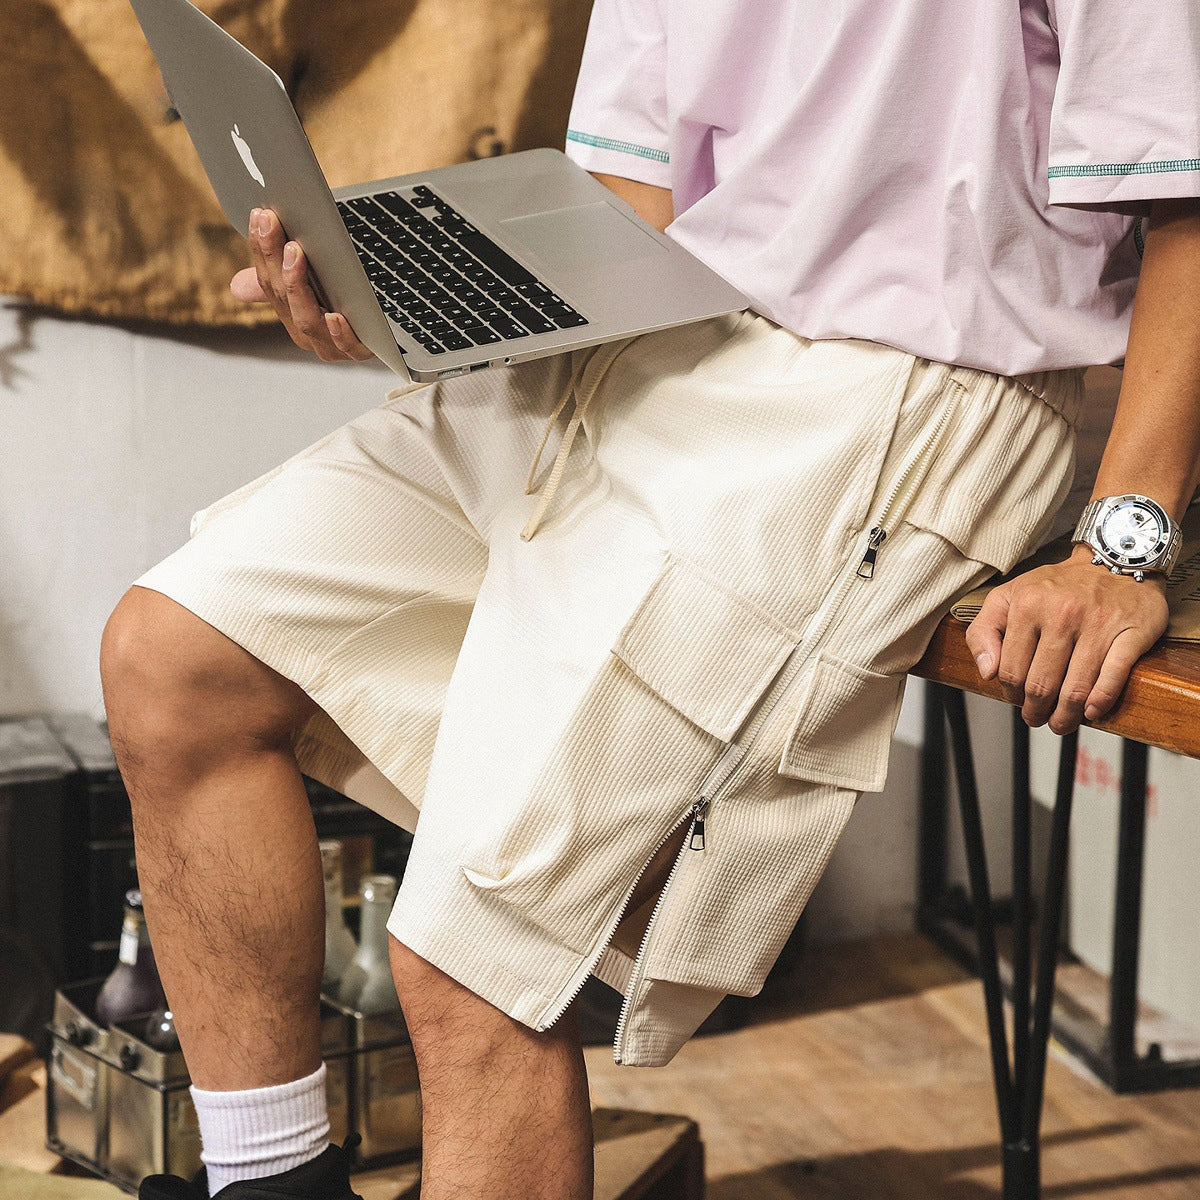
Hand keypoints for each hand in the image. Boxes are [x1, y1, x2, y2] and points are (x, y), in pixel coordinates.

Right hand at [230, 208, 374, 362]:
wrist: (392, 328)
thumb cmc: (349, 298)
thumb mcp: (315, 280)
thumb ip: (283, 277)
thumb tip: (236, 287)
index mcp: (290, 313)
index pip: (268, 281)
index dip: (261, 250)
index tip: (261, 216)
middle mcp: (307, 332)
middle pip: (283, 296)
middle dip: (274, 258)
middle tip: (274, 225)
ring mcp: (332, 345)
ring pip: (307, 321)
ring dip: (298, 287)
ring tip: (296, 255)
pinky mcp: (362, 352)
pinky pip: (347, 347)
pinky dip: (339, 333)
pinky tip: (336, 316)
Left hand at [965, 543, 1168, 733]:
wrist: (1115, 558)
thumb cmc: (1057, 585)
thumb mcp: (1008, 596)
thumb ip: (983, 630)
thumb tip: (986, 672)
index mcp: (1027, 605)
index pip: (1011, 669)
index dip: (1011, 694)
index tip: (1015, 700)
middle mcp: (1062, 613)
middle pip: (1041, 684)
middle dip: (1035, 710)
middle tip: (1036, 718)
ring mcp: (1098, 624)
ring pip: (1076, 688)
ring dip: (1066, 716)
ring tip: (1061, 723)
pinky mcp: (1132, 632)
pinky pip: (1113, 676)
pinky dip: (1101, 700)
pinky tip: (1092, 712)